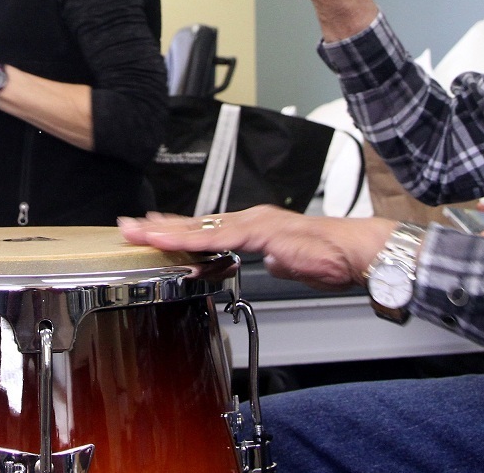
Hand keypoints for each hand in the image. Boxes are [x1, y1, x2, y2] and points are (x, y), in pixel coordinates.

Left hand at [119, 205, 395, 289]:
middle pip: (197, 224)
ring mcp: (255, 224)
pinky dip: (191, 239)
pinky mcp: (262, 233)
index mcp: (257, 226)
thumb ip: (276, 261)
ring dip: (167, 230)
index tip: (151, 229)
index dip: (178, 230)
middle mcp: (252, 220)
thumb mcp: (293, 263)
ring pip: (202, 228)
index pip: (209, 229)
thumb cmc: (332, 257)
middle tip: (127, 226)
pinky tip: (172, 240)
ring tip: (138, 231)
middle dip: (160, 226)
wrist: (355, 252)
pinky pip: (219, 238)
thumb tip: (269, 263)